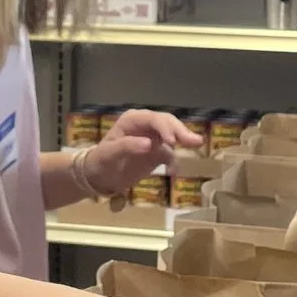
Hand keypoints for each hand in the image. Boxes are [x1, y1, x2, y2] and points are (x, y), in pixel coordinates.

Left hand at [82, 109, 202, 196]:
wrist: (100, 177)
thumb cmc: (101, 161)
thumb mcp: (109, 154)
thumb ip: (127, 146)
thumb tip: (149, 144)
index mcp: (133, 120)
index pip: (153, 119)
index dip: (165, 127)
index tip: (173, 141)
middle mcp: (145, 126)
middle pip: (167, 123)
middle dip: (180, 131)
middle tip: (193, 141)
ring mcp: (153, 139)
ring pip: (173, 135)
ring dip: (184, 140)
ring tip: (196, 144)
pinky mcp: (157, 153)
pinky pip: (170, 155)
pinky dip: (174, 162)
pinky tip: (173, 172)